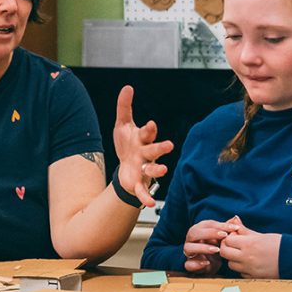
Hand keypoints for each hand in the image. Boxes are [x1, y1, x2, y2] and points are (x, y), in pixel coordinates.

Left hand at [113, 85, 172, 206]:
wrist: (124, 168)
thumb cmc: (127, 145)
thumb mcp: (122, 125)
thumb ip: (124, 107)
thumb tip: (127, 87)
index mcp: (142, 139)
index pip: (147, 133)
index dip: (149, 129)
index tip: (150, 124)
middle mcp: (146, 154)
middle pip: (154, 150)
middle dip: (160, 148)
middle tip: (169, 145)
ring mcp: (144, 169)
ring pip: (152, 170)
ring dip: (157, 170)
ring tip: (163, 171)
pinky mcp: (139, 183)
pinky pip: (143, 190)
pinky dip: (146, 197)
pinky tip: (148, 204)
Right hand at [182, 219, 239, 275]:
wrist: (209, 264)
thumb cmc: (215, 247)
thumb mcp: (222, 238)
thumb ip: (227, 229)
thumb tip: (235, 218)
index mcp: (198, 229)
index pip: (207, 224)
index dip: (220, 225)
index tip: (234, 228)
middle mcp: (191, 239)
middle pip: (194, 233)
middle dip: (209, 233)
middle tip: (224, 235)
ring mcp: (188, 252)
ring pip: (189, 247)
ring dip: (202, 248)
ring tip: (217, 250)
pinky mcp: (189, 264)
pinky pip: (188, 264)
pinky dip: (196, 264)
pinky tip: (207, 263)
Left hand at [220, 219, 280, 277]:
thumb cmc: (280, 245)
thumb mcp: (261, 235)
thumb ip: (245, 230)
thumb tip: (235, 219)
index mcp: (249, 244)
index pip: (227, 240)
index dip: (229, 237)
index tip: (234, 236)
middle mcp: (247, 257)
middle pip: (224, 253)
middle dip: (226, 247)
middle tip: (233, 245)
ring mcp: (249, 269)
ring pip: (231, 265)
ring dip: (233, 259)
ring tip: (242, 254)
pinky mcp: (254, 277)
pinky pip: (241, 273)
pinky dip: (242, 268)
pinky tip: (250, 263)